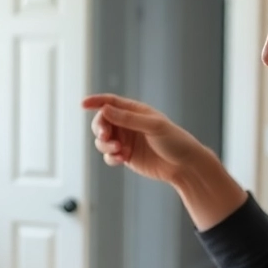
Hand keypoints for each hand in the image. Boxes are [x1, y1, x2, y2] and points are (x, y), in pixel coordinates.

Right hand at [84, 94, 210, 185]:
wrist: (184, 165)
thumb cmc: (174, 141)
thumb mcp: (153, 126)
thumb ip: (128, 119)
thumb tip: (105, 110)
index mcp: (135, 111)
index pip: (111, 102)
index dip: (96, 102)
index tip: (83, 104)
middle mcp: (128, 124)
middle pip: (102, 122)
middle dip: (100, 129)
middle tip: (105, 136)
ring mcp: (126, 141)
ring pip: (102, 141)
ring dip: (106, 146)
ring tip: (119, 151)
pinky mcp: (126, 156)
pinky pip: (109, 156)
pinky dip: (111, 157)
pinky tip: (122, 159)